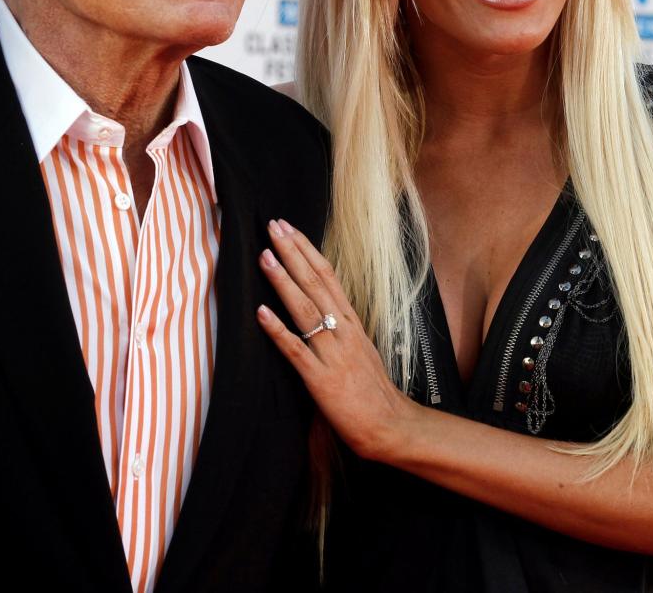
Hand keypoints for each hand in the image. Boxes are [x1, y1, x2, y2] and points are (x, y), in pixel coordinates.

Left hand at [256, 219, 416, 460]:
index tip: (289, 229)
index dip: (307, 250)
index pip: (328, 276)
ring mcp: (332, 353)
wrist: (391, 425)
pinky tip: (261, 313)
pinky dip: (278, 330)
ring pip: (306, 310)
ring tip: (265, 257)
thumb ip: (340, 328)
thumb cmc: (373, 391)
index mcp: (351, 322)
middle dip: (293, 253)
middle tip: (273, 226)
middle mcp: (343, 331)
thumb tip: (320, 309)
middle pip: (316, 283)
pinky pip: (297, 350)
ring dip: (283, 281)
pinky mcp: (321, 379)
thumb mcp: (360, 349)